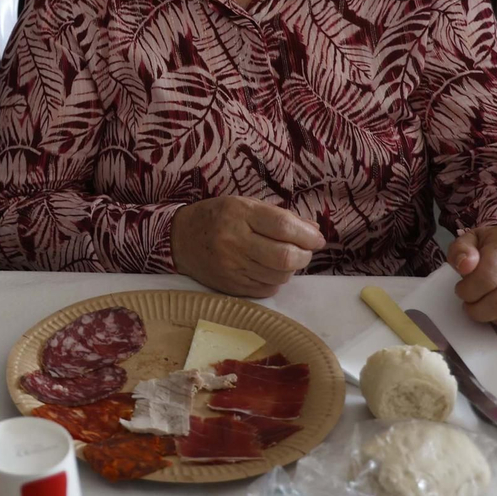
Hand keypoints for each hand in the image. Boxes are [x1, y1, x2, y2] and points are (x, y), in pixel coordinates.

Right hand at [171, 195, 325, 297]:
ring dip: (290, 269)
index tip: (317, 238)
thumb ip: (279, 216)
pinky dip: (275, 280)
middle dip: (304, 255)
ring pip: (279, 276)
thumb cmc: (217, 217)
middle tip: (304, 251)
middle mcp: (233, 241)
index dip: (307, 235)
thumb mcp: (244, 205)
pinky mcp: (230, 287)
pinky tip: (267, 269)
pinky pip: (267, 289)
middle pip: (284, 256)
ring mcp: (231, 267)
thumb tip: (313, 231)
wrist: (179, 239)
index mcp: (238, 213)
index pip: (283, 226)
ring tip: (284, 259)